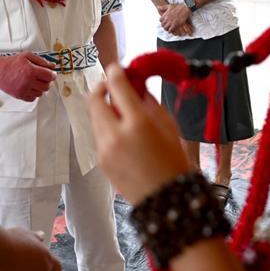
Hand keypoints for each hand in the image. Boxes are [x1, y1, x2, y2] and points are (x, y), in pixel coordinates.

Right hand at [0, 52, 56, 100]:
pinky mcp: (19, 96)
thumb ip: (41, 61)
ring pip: (41, 93)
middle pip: (47, 86)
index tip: (52, 73)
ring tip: (36, 81)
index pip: (50, 76)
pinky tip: (31, 87)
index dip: (53, 75)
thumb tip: (52, 66)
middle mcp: (28, 82)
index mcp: (31, 71)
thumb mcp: (27, 56)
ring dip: (41, 88)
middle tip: (44, 77)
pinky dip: (34, 94)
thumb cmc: (11, 63)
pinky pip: (33, 98)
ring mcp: (24, 90)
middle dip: (48, 81)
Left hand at [88, 63, 190, 204]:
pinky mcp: (100, 161)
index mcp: (137, 123)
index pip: (117, 86)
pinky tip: (123, 132)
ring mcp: (104, 150)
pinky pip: (99, 135)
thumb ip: (149, 102)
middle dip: (102, 88)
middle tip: (113, 86)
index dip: (116, 72)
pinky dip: (106, 126)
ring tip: (122, 111)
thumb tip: (137, 86)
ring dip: (104, 107)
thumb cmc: (174, 163)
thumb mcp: (169, 126)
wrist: (167, 202)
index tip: (118, 68)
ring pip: (94, 117)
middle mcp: (115, 135)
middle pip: (94, 99)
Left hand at [159, 3, 191, 33]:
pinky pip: (170, 30)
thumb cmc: (177, 7)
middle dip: (164, 26)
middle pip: (162, 25)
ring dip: (167, 29)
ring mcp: (171, 22)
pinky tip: (172, 30)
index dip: (162, 21)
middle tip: (166, 26)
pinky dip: (170, 31)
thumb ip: (163, 7)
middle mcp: (167, 19)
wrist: (184, 8)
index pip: (160, 20)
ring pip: (165, 28)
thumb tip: (157, 7)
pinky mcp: (175, 25)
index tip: (164, 22)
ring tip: (169, 29)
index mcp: (165, 15)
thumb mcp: (169, 6)